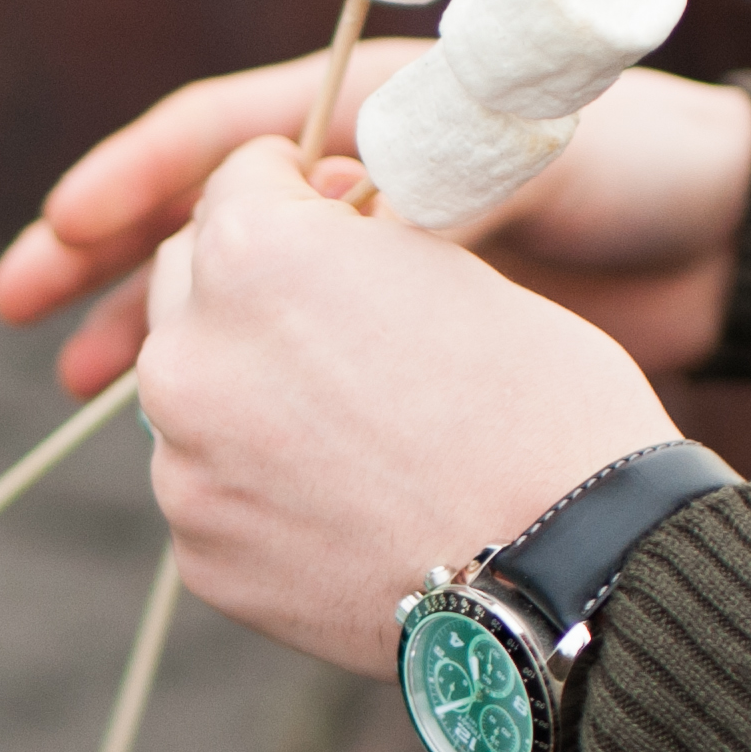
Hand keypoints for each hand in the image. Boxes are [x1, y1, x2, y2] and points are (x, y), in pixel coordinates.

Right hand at [0, 53, 750, 396]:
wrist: (725, 248)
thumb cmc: (630, 166)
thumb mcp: (504, 155)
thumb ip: (402, 189)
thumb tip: (310, 221)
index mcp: (365, 118)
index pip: (214, 142)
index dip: (131, 180)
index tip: (68, 227)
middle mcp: (352, 194)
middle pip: (196, 228)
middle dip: (106, 267)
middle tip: (24, 306)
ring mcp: (372, 277)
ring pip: (229, 310)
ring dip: (149, 341)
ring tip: (76, 383)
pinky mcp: (400, 353)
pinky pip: (289, 376)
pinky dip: (236, 399)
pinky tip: (195, 439)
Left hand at [135, 138, 677, 675]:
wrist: (567, 571)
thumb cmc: (540, 407)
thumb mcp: (446, 268)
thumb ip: (349, 245)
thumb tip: (314, 231)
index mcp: (252, 252)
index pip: (236, 181)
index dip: (297, 195)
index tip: (333, 221)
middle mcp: (190, 354)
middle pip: (188, 283)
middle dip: (248, 289)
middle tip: (335, 328)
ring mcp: (183, 464)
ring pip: (192, 395)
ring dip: (246, 394)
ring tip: (349, 434)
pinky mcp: (201, 553)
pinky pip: (212, 491)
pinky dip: (258, 490)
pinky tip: (343, 508)